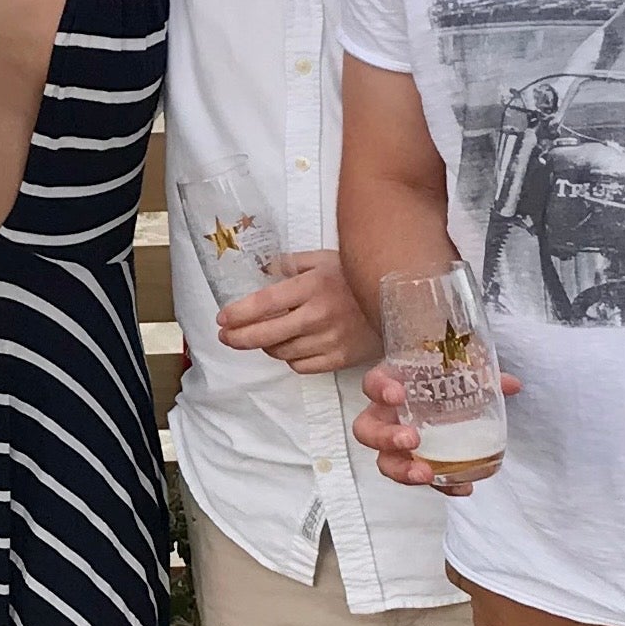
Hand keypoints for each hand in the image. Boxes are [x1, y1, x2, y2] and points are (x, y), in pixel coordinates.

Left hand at [217, 252, 376, 373]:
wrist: (402, 301)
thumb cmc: (358, 276)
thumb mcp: (324, 259)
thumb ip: (290, 264)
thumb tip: (261, 268)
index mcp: (312, 286)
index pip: (264, 303)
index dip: (238, 314)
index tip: (222, 318)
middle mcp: (319, 315)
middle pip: (267, 334)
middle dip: (239, 338)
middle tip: (225, 337)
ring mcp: (331, 340)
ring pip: (282, 352)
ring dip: (266, 347)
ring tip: (260, 338)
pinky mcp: (342, 359)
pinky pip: (303, 366)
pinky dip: (290, 359)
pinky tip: (288, 348)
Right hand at [353, 359, 522, 496]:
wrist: (444, 397)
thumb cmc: (441, 381)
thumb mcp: (458, 372)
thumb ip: (482, 376)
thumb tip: (512, 384)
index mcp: (390, 387)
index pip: (372, 384)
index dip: (380, 390)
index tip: (397, 394)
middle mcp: (385, 416)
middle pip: (367, 431)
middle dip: (385, 437)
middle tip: (412, 439)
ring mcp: (396, 444)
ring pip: (385, 461)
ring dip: (402, 470)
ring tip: (425, 473)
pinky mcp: (415, 463)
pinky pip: (420, 478)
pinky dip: (441, 485)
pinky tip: (461, 488)